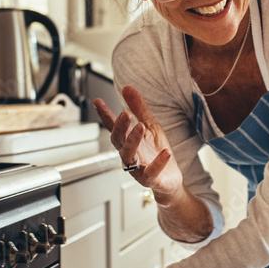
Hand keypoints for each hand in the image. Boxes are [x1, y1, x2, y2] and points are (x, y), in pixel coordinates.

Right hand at [94, 86, 184, 201]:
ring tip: (141, 127)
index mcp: (128, 140)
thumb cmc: (157, 153)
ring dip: (133, 141)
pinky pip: (152, 172)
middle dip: (120, 127)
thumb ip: (139, 108)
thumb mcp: (150, 126)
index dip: (105, 115)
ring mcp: (138, 168)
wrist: (170, 179)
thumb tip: (127, 88)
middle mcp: (129, 154)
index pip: (113, 127)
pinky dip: (158, 162)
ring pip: (129, 156)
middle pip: (118, 141)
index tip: (98, 101)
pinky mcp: (151, 179)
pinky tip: (166, 152)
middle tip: (125, 114)